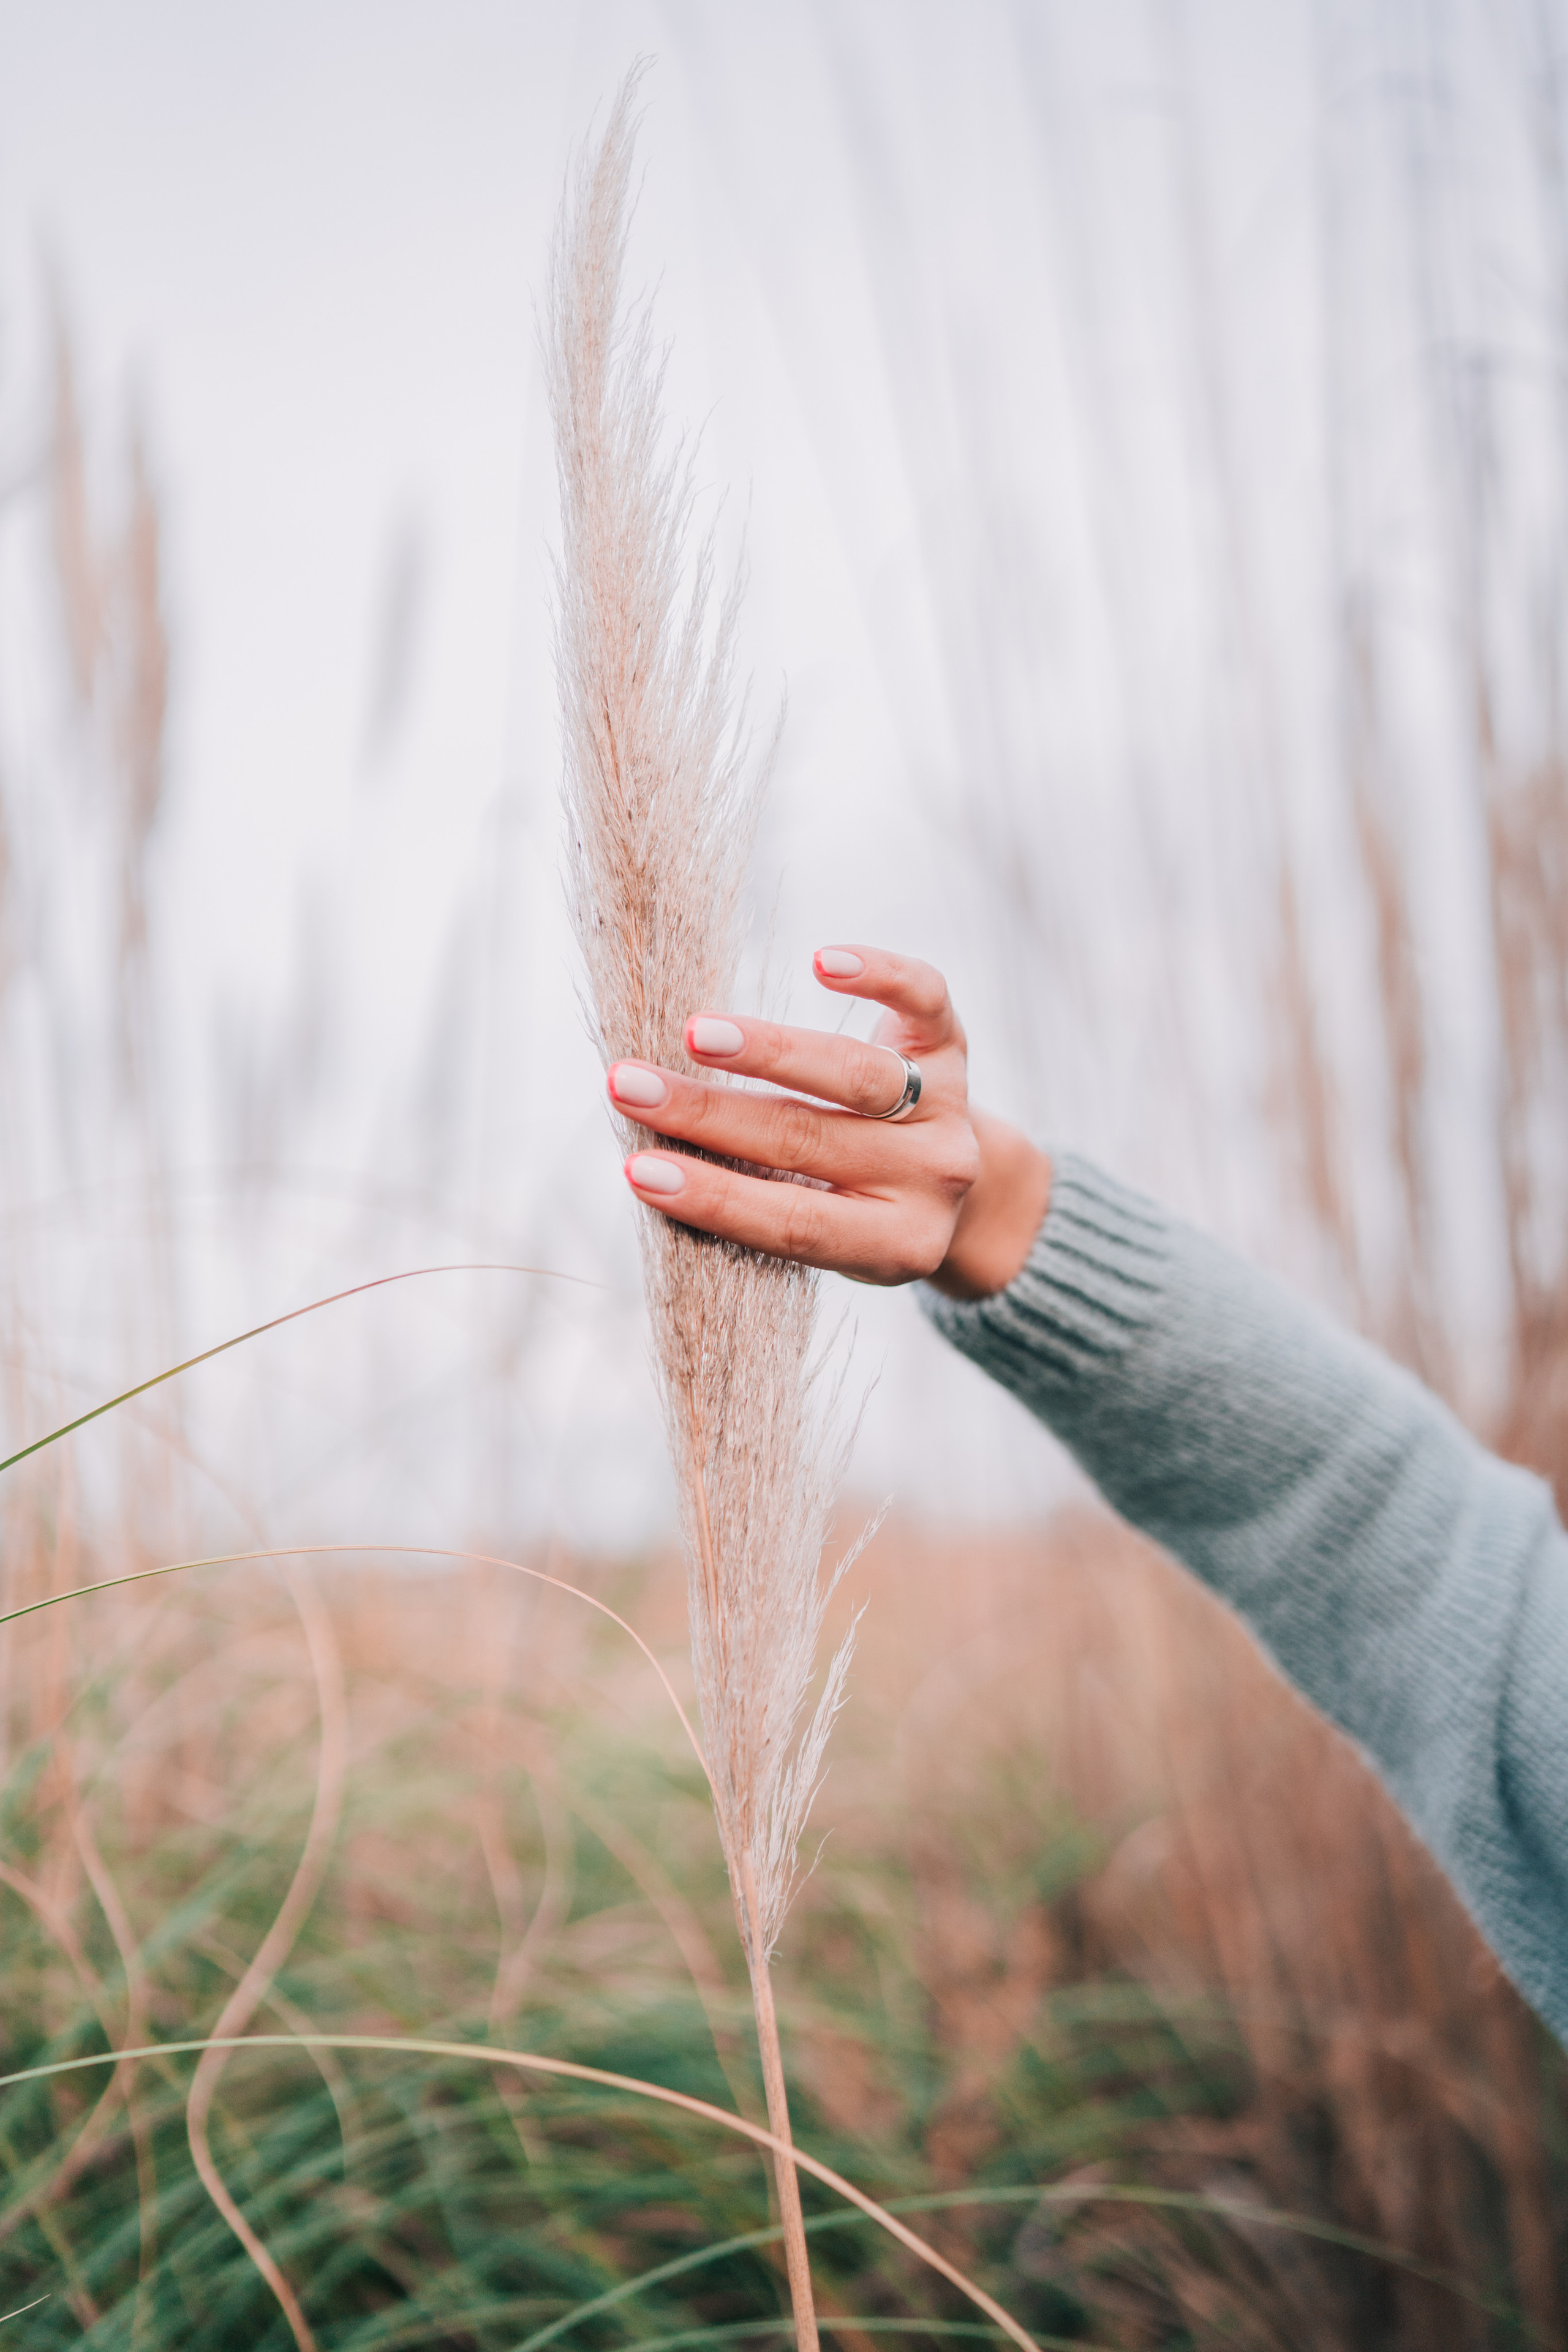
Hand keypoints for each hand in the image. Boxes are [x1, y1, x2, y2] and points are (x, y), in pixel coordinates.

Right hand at [607, 945, 1051, 1297]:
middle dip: (710, 1115)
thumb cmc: (851, 1207)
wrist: (956, 1187)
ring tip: (695, 1034)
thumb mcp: (823, 1234)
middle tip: (629, 1087)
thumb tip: (651, 1161)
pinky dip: (880, 977)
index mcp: (893, 1245)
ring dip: (768, 1051)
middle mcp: (931, 1179)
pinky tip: (823, 962)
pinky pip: (924, 1000)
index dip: (715, 1199)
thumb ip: (759, 1206)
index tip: (637, 1172)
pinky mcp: (952, 1045)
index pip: (795, 1223)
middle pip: (810, 1141)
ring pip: (859, 1075)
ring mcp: (948, 1110)